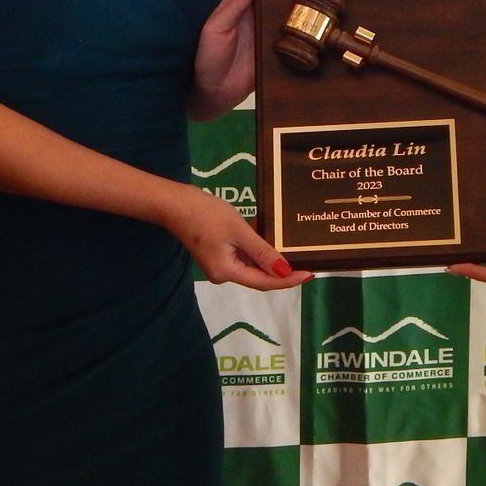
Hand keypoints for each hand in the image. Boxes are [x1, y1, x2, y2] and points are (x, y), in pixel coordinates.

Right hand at [168, 188, 311, 290]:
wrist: (174, 203)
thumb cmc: (206, 215)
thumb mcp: (238, 231)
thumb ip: (262, 252)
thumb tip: (284, 271)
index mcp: (228, 272)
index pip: (265, 282)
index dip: (288, 280)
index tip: (310, 273)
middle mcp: (224, 273)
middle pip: (259, 275)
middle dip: (282, 268)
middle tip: (307, 258)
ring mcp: (220, 263)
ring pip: (252, 263)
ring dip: (270, 254)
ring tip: (294, 245)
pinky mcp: (217, 251)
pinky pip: (243, 253)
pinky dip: (256, 245)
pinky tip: (270, 232)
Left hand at [190, 0, 311, 117]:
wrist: (216, 92)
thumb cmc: (210, 57)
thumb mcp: (215, 29)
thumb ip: (232, 6)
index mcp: (240, 6)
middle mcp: (258, 13)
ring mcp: (272, 30)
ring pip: (289, 5)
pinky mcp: (282, 48)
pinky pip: (297, 31)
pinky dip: (308, 18)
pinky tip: (317, 7)